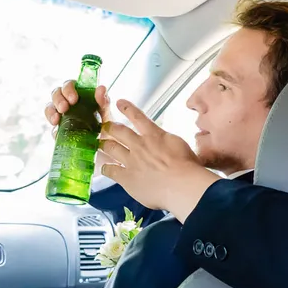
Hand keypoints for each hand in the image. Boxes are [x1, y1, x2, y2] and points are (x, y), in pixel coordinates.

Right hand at [45, 80, 111, 173]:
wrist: (106, 151)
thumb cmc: (106, 127)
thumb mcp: (106, 115)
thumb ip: (103, 102)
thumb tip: (101, 88)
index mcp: (80, 96)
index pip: (69, 85)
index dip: (68, 88)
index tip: (73, 99)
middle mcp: (69, 104)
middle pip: (56, 94)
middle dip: (58, 99)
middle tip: (64, 108)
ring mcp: (62, 118)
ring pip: (50, 108)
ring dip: (51, 111)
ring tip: (56, 120)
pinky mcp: (59, 132)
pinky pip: (52, 128)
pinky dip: (53, 128)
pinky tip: (56, 131)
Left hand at [100, 99, 219, 221]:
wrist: (182, 185)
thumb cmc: (187, 166)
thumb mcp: (179, 145)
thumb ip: (167, 142)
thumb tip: (165, 143)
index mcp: (154, 135)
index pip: (137, 117)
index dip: (127, 108)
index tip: (119, 102)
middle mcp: (139, 145)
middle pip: (118, 131)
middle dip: (109, 128)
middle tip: (105, 127)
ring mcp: (130, 161)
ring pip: (111, 148)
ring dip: (104, 145)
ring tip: (100, 145)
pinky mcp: (126, 178)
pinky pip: (110, 170)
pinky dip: (106, 168)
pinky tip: (104, 168)